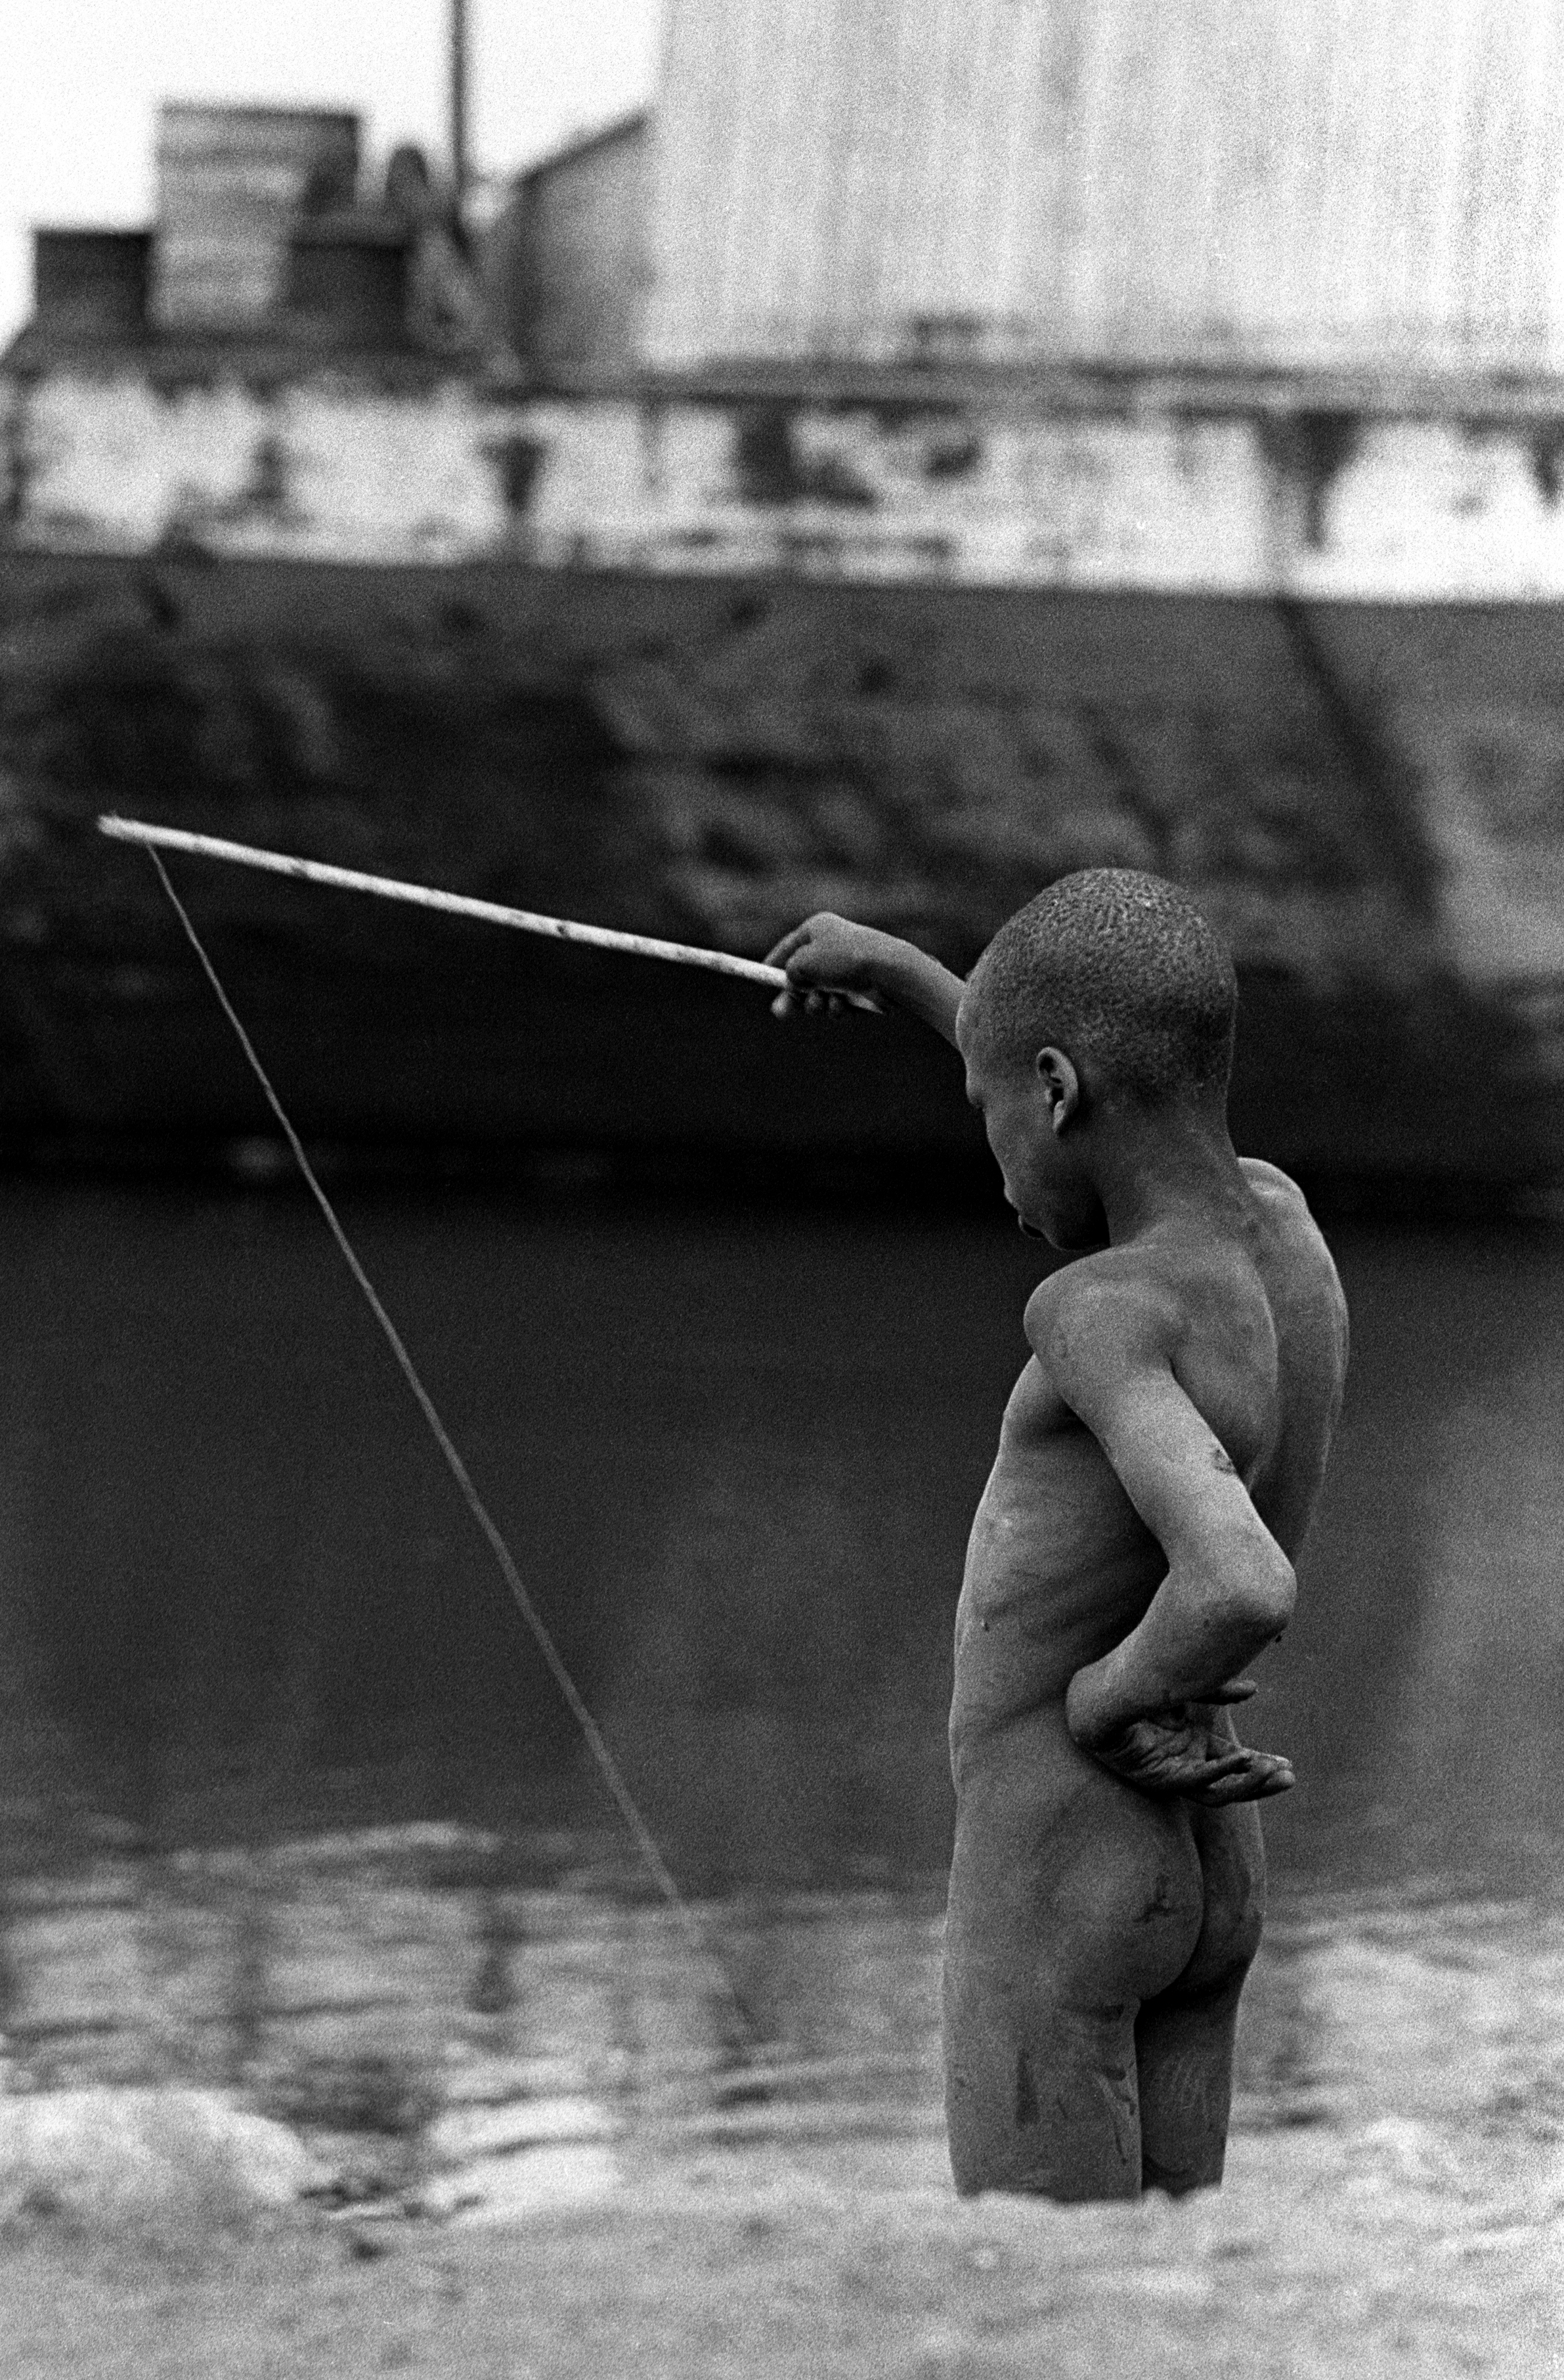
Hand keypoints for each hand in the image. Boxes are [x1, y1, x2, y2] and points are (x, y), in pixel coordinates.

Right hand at [764, 914, 890, 1017]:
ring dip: (815, 1003)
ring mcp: (848, 968)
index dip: (773, 963)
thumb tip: (793, 982)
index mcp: (818, 928)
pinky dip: (836, 1006)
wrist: (888, 971)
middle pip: (803, 976)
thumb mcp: (804, 962)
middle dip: (793, 996)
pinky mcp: (861, 989)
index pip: (789, 946)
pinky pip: (838, 1003)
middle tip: (780, 1013)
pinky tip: (843, 1004)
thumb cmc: (843, 959)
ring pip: (819, 994)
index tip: (760, 978)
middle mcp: (832, 946)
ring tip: (821, 1002)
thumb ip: (790, 973)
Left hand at [1067, 1676, 1294, 1806]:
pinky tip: (1244, 1759)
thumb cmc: (1130, 1678)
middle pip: (1228, 1782)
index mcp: (1189, 1743)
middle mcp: (1181, 1762)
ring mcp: (1168, 1772)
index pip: (1230, 1762)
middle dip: (1261, 1780)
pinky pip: (1196, 1781)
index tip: (1288, 1764)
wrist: (1094, 1690)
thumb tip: (1253, 1690)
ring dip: (1248, 1782)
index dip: (1259, 1765)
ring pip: (1216, 1790)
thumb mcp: (1185, 1681)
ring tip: (1277, 1773)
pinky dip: (1222, 1770)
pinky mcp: (1156, 1777)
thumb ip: (1216, 1688)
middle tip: (1291, 1776)